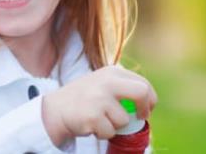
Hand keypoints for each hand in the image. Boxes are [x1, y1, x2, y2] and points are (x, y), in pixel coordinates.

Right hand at [41, 65, 156, 145]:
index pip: (143, 84)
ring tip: (99, 120)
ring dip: (114, 126)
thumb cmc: (84, 99)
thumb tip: (148, 102)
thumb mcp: (102, 83)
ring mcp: (99, 98)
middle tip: (140, 118)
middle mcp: (107, 82)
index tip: (146, 109)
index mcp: (112, 72)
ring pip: (124, 121)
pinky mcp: (92, 116)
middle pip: (141, 93)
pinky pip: (110, 132)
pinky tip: (91, 125)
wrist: (55, 109)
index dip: (149, 99)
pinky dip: (102, 133)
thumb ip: (122, 87)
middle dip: (145, 109)